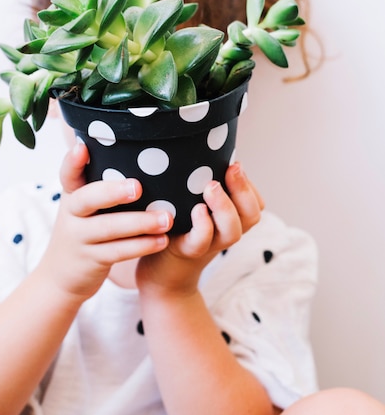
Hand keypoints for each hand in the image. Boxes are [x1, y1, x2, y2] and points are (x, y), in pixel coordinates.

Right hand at [38, 142, 171, 302]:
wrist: (60, 278)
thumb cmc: (83, 231)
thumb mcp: (82, 208)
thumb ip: (100, 188)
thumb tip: (140, 158)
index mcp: (72, 195)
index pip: (67, 174)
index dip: (72, 162)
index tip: (82, 148)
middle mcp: (71, 214)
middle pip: (87, 199)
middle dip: (112, 192)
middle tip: (138, 187)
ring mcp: (79, 238)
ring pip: (108, 228)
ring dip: (140, 223)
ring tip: (167, 219)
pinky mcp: (91, 260)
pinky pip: (118, 251)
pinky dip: (141, 245)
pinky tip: (162, 240)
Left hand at [136, 162, 263, 295]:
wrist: (159, 271)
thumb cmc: (176, 228)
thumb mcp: (192, 203)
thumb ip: (201, 183)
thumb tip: (200, 143)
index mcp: (230, 219)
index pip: (255, 204)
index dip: (249, 186)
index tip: (234, 163)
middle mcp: (224, 233)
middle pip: (251, 215)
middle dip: (243, 190)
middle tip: (231, 169)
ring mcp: (209, 245)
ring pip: (232, 231)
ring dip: (225, 206)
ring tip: (211, 186)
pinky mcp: (187, 252)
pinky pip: (202, 241)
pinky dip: (204, 225)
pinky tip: (197, 210)